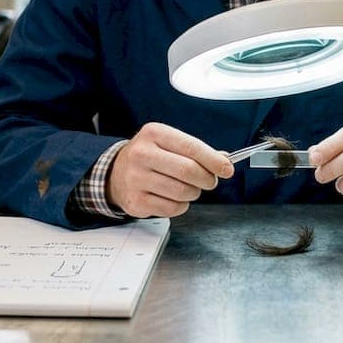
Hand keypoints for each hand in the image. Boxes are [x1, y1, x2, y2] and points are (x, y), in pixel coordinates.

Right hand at [107, 122, 232, 218]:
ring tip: (188, 188)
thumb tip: (224, 160)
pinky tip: (173, 197)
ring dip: (194, 193)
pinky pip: (172, 208)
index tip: (227, 169)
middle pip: (188, 171)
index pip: (192, 147)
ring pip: (182, 192)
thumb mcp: (169, 143)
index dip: (214, 160)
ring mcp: (136, 179)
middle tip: (210, 181)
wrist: (115, 173)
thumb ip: (196, 151)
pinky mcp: (136, 201)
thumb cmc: (149, 157)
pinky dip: (181, 205)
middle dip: (207, 179)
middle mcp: (142, 154)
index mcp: (154, 133)